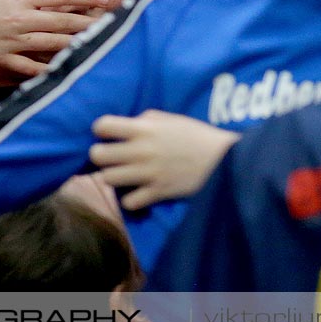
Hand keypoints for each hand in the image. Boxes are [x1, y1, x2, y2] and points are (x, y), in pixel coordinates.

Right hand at [0, 0, 108, 79]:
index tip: (103, 1)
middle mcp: (20, 19)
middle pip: (62, 22)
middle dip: (88, 23)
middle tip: (110, 25)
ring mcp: (12, 41)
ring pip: (52, 45)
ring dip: (76, 44)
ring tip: (95, 45)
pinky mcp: (3, 58)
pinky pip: (30, 67)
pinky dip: (47, 69)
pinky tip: (65, 69)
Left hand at [88, 110, 238, 209]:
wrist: (222, 160)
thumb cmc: (197, 135)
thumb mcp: (171, 119)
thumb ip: (147, 120)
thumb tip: (128, 124)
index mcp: (144, 128)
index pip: (103, 125)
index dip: (101, 129)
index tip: (108, 133)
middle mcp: (141, 150)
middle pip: (98, 155)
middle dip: (100, 155)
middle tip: (110, 157)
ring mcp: (148, 173)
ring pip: (107, 179)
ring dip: (112, 177)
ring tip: (121, 175)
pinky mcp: (157, 193)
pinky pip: (128, 202)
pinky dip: (130, 199)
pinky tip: (136, 192)